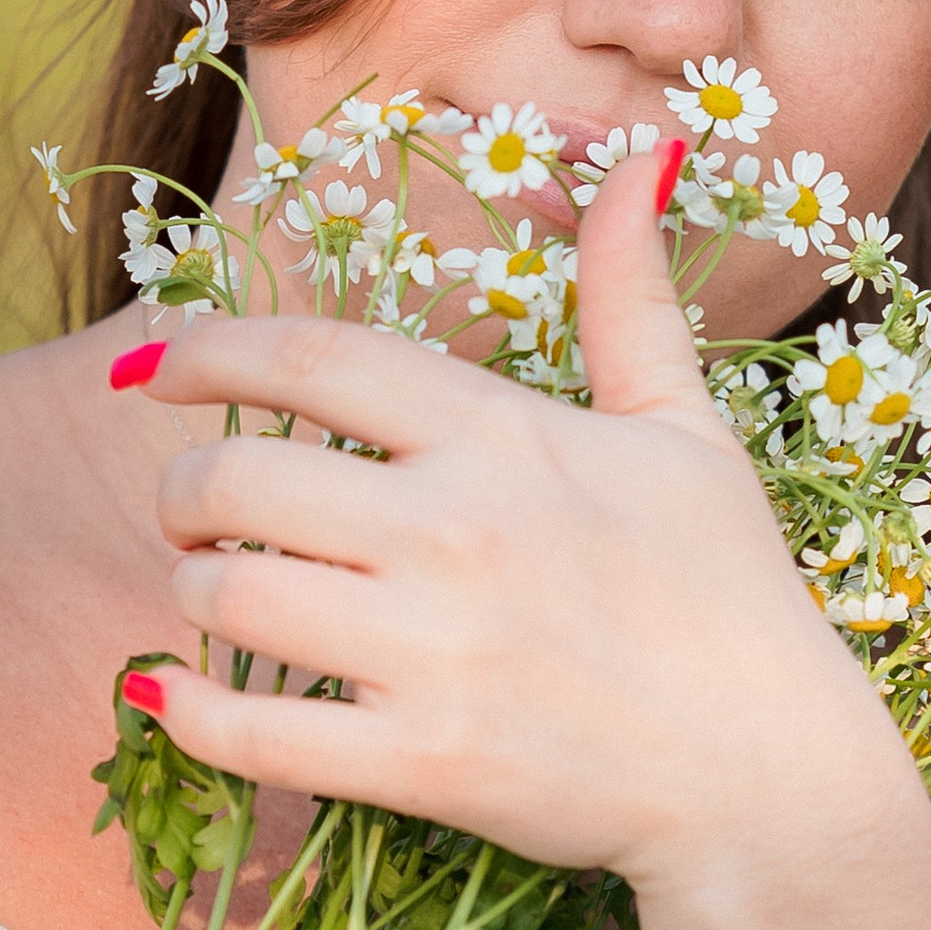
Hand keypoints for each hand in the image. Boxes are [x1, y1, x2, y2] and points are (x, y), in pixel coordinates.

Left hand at [131, 146, 913, 895]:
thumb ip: (632, 294)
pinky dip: (187, 715)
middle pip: (234, 480)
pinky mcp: (425, 762)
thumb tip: (646, 156)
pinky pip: (252, 733)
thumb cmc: (732, 595)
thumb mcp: (688, 428)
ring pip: (227, 599)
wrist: (774, 773)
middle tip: (195, 517)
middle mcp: (454, 528)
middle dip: (184, 494)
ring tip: (213, 600)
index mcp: (501, 435)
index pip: (308, 360)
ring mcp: (436, 648)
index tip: (156, 368)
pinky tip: (172, 698)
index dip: (206, 351)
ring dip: (192, 597)